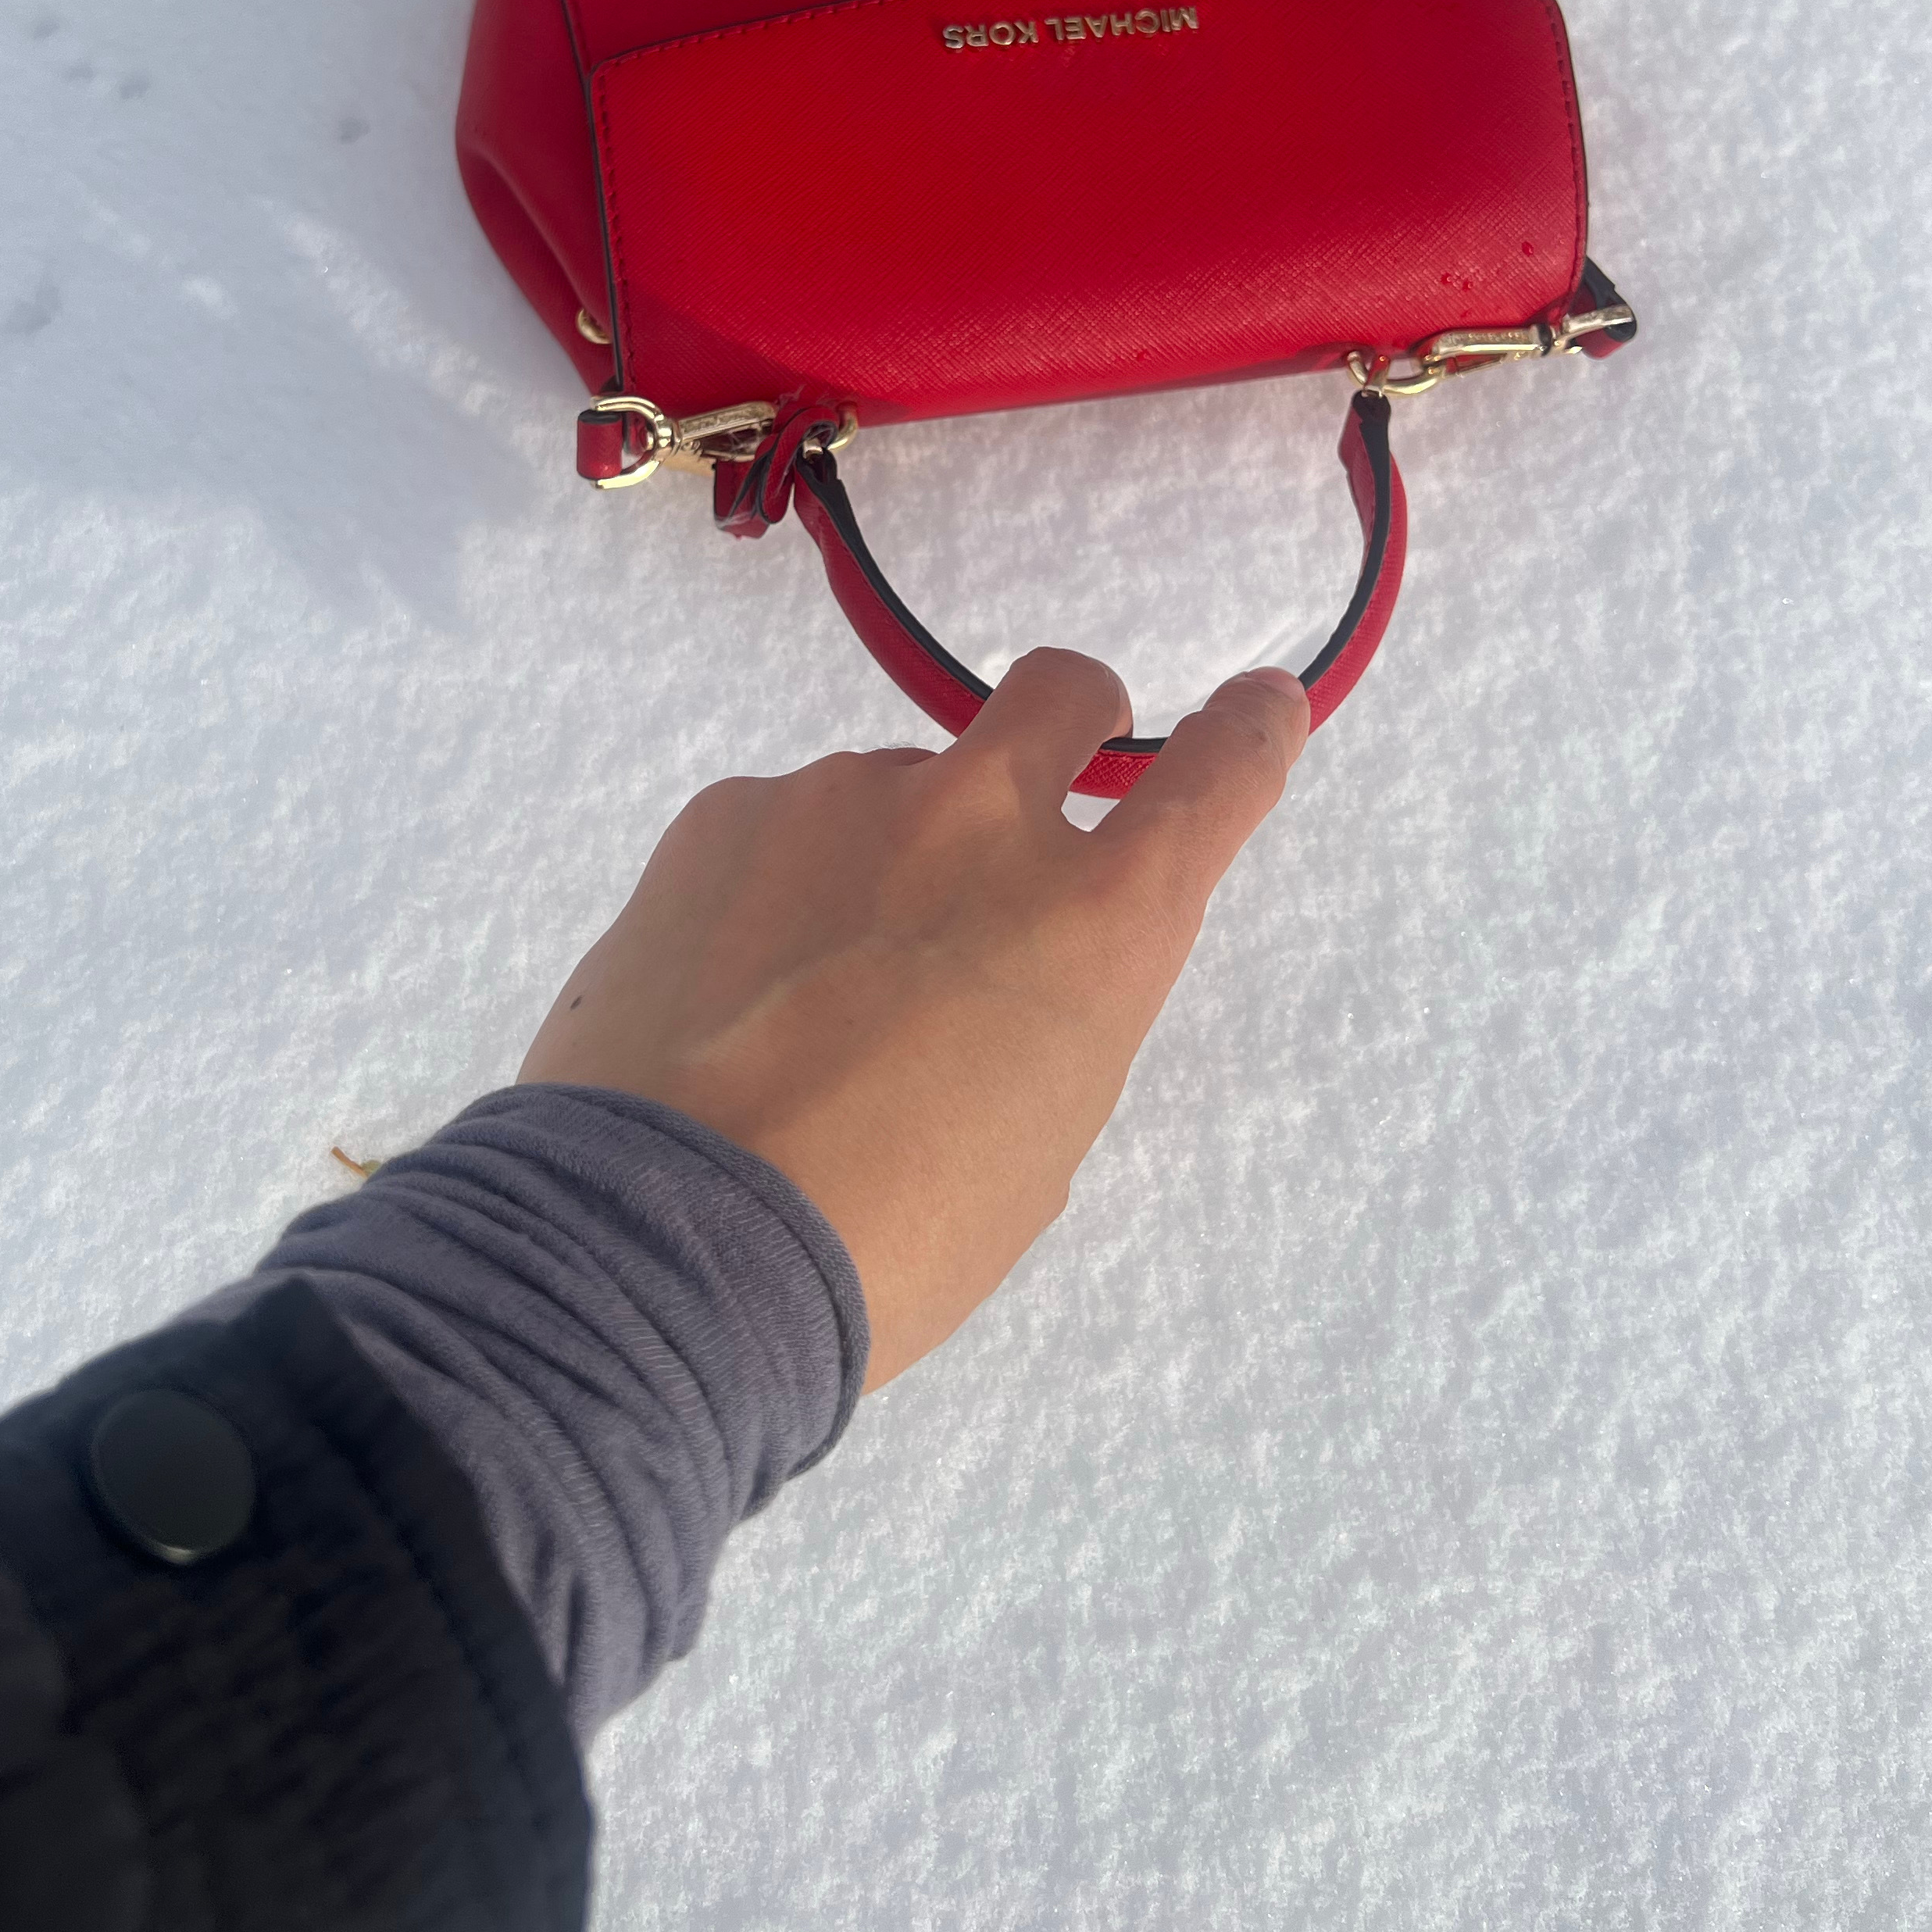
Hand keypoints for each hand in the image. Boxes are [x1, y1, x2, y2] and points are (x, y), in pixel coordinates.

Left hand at [518, 655, 1309, 1387]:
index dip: (1248, 732)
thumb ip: (1049, 1007)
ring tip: (810, 990)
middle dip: (1071, 719)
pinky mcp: (724, 810)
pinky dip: (777, 886)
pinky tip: (728, 988)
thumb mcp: (1039, 1136)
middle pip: (1060, 691)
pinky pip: (781, 823)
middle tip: (1035, 790)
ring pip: (894, 784)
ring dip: (886, 853)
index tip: (1256, 707)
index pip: (1218, 776)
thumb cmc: (895, 1235)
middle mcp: (983, 821)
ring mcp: (841, 797)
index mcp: (1097, 918)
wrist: (674, 1240)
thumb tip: (999, 957)